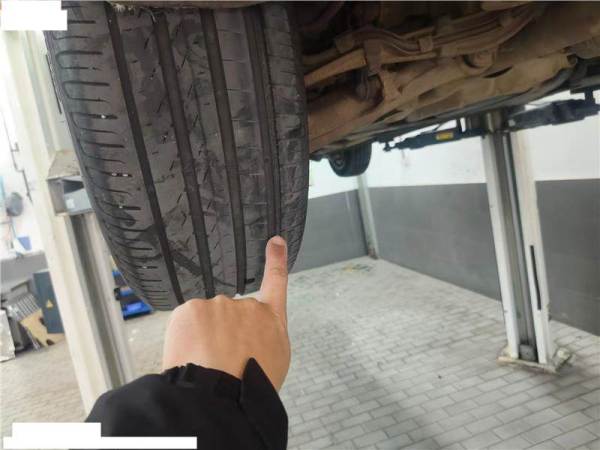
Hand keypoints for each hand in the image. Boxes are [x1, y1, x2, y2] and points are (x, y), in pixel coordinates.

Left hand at [161, 236, 290, 389]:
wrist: (222, 395)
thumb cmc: (251, 386)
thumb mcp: (275, 363)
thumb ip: (265, 339)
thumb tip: (249, 337)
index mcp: (271, 320)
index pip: (276, 283)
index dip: (276, 261)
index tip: (275, 241)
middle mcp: (248, 307)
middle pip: (230, 316)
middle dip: (223, 334)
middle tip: (221, 362)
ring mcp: (220, 305)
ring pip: (206, 321)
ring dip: (203, 338)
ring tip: (207, 365)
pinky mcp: (193, 308)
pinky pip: (186, 323)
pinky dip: (185, 340)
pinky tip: (192, 357)